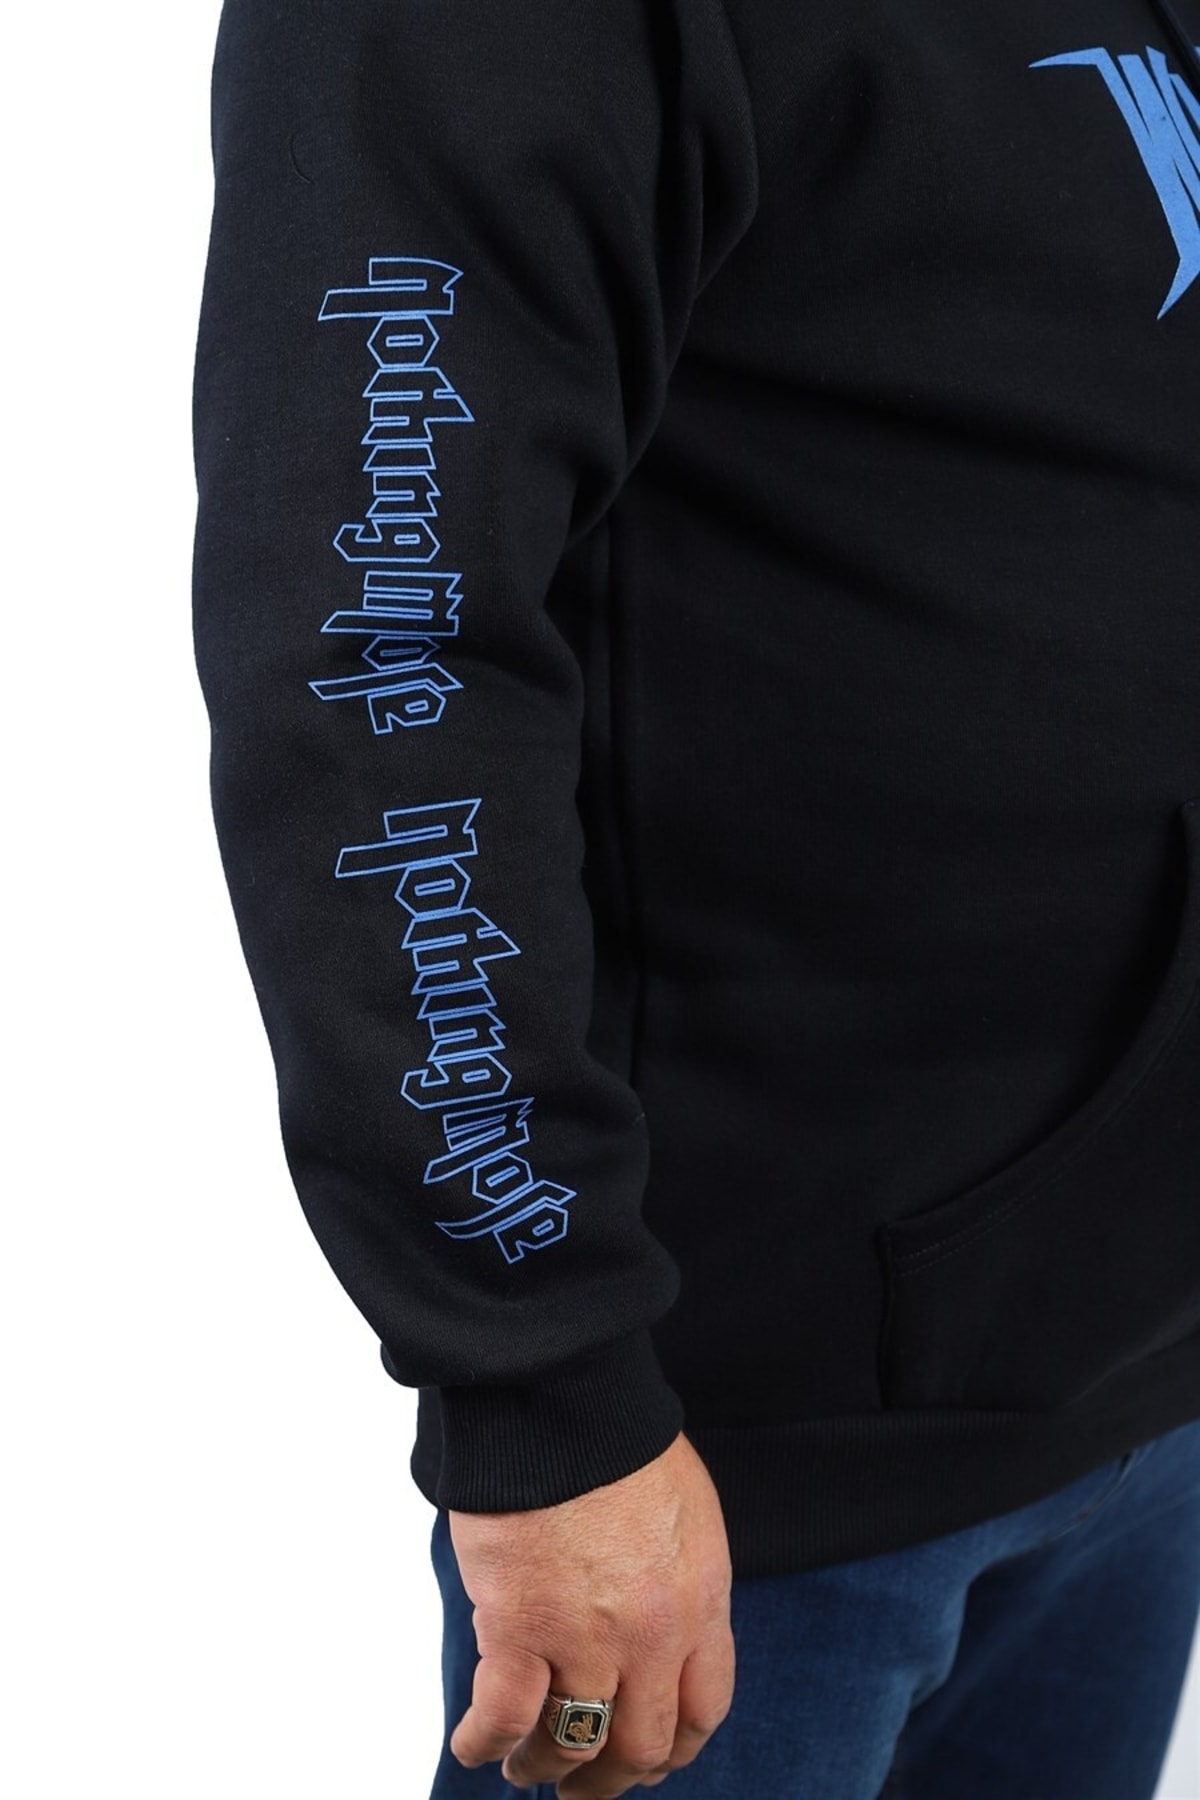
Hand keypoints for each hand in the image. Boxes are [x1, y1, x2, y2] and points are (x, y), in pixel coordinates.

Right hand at [447, 1430, 735, 1797]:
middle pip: (640, 1745)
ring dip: (544, 1768)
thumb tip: (664, 1624)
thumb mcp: (686, 1511)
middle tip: (582, 1790)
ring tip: (523, 1769)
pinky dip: (484, 1742)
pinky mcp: (518, 1627)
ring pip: (572, 1744)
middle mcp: (652, 1635)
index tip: (648, 1759)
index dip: (672, 1748)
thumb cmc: (618, 1440)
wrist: (564, 1403)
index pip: (702, 1710)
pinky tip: (474, 1745)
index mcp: (700, 1600)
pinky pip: (503, 1717)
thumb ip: (681, 1578)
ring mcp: (586, 1638)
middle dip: (609, 1779)